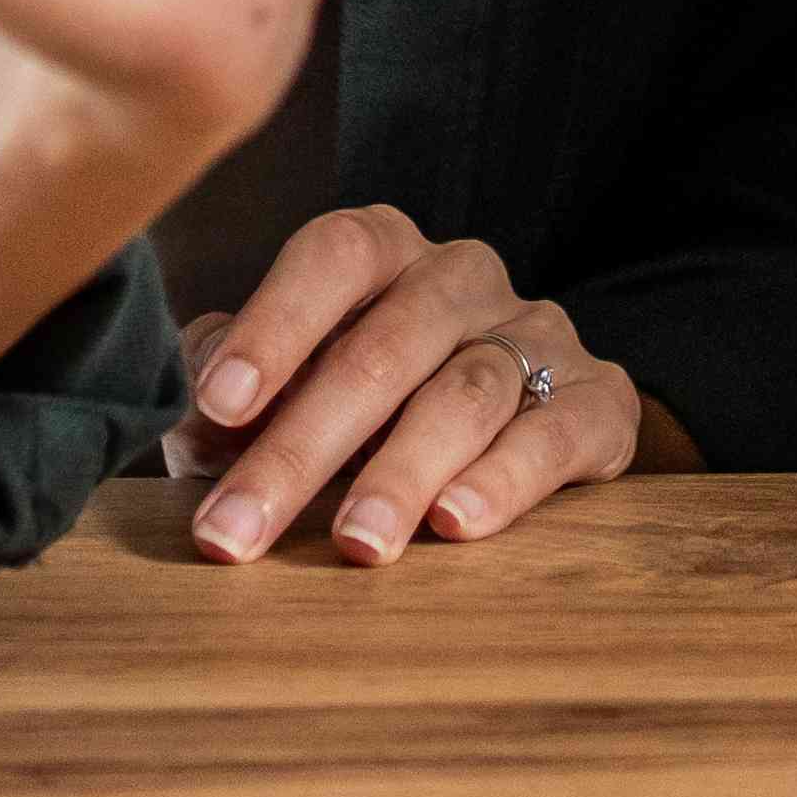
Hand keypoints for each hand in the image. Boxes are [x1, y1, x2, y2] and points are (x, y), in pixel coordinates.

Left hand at [160, 205, 676, 561]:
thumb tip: (197, 411)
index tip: (217, 406)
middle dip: (303, 447)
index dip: (274, 325)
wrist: (500, 439)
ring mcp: (537, 333)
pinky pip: (558, 430)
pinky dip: (508, 478)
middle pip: (386, 346)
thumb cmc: (353, 412)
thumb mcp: (278, 391)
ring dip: (403, 472)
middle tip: (240, 531)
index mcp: (382, 252)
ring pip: (469, 391)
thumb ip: (228, 386)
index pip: (333, 255)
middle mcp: (461, 277)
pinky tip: (457, 523)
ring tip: (356, 544)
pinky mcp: (599, 400)